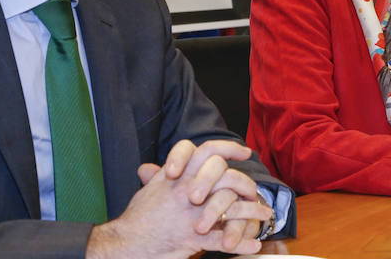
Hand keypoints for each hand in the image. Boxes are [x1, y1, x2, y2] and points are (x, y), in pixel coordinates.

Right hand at [87, 140, 268, 257]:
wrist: (125, 243)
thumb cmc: (138, 217)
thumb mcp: (149, 189)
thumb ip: (158, 176)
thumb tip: (152, 168)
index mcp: (177, 175)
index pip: (206, 150)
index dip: (228, 148)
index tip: (244, 151)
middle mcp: (187, 189)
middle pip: (225, 174)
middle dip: (245, 181)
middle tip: (254, 189)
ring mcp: (192, 213)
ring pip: (231, 206)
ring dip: (253, 211)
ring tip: (265, 215)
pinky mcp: (194, 237)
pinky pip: (224, 238)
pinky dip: (242, 243)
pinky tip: (254, 244)